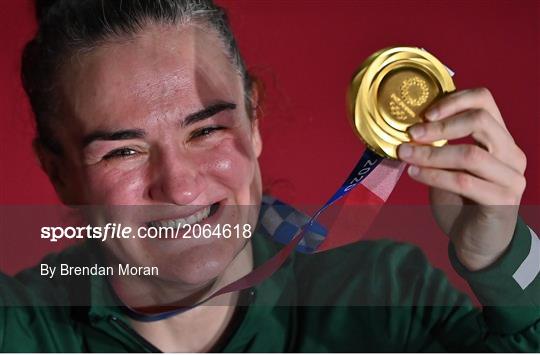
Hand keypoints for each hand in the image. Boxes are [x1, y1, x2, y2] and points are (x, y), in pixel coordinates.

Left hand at [397, 88, 526, 270]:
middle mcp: (511, 154)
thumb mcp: (448, 168)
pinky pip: (465, 182)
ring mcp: (511, 178)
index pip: (485, 101)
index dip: (454, 100)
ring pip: (470, 155)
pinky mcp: (503, 201)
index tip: (424, 113)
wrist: (477, 242)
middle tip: (411, 133)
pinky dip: (435, 176)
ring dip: (431, 154)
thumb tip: (407, 130)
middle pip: (481, 121)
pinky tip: (414, 174)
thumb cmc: (460, 202)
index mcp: (500, 139)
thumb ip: (439, 147)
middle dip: (441, 125)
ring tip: (406, 154)